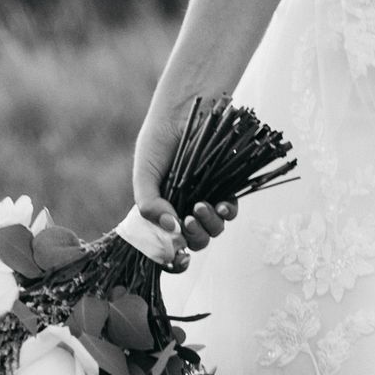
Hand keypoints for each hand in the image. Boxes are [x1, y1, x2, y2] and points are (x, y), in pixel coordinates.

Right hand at [132, 109, 238, 260]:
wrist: (184, 113)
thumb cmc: (159, 142)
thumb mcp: (145, 174)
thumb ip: (149, 205)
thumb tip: (171, 229)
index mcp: (162, 213)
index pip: (166, 246)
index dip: (172, 259)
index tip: (178, 260)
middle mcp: (184, 211)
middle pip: (193, 243)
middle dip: (193, 239)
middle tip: (187, 222)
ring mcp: (205, 200)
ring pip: (213, 230)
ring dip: (208, 226)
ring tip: (200, 207)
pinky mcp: (226, 188)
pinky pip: (230, 211)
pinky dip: (225, 212)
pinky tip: (219, 204)